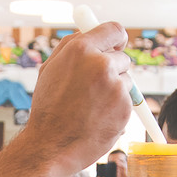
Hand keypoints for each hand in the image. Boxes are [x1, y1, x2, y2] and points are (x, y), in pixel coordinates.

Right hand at [24, 24, 132, 176]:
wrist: (51, 146)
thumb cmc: (48, 108)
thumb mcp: (50, 69)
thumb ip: (71, 46)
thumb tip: (89, 31)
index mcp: (80, 49)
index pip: (114, 30)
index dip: (116, 39)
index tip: (116, 46)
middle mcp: (100, 64)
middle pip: (122, 56)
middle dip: (112, 69)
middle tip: (93, 88)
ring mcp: (115, 86)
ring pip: (126, 80)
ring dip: (115, 90)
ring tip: (91, 106)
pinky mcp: (125, 107)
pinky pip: (128, 101)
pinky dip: (117, 109)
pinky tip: (98, 118)